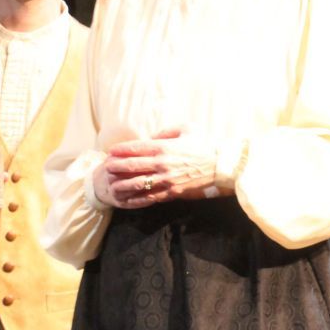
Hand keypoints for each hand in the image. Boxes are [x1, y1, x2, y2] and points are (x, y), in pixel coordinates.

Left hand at [93, 128, 219, 208]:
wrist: (222, 165)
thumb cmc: (205, 145)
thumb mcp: (187, 129)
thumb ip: (167, 131)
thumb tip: (153, 137)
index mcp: (165, 147)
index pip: (136, 148)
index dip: (121, 149)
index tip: (111, 151)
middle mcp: (162, 164)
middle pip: (132, 166)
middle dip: (117, 166)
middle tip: (107, 168)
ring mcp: (166, 180)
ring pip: (138, 184)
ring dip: (123, 185)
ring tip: (112, 186)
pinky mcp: (172, 192)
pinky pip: (151, 197)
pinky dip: (137, 199)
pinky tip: (128, 200)